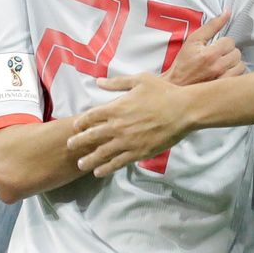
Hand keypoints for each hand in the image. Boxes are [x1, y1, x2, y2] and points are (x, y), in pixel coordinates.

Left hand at [68, 75, 190, 176]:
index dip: (81, 122)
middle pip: (91, 136)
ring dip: (89, 159)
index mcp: (115, 108)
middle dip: (78, 142)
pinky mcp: (138, 153)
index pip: (90, 116)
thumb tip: (98, 82)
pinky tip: (99, 172)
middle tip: (70, 145)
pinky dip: (106, 168)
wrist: (183, 110)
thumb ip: (117, 83)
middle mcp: (117, 126)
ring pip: (101, 153)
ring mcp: (127, 141)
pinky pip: (117, 163)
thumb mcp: (139, 80)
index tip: (76, 126)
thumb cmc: (163, 92)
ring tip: (81, 164)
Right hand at [165, 11, 242, 84]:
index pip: (230, 41)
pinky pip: (239, 77)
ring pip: (241, 65)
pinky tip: (225, 72)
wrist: (177, 85)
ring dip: (234, 63)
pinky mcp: (224, 87)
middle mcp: (218, 67)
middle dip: (229, 52)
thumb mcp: (193, 40)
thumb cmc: (183, 62)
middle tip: (218, 55)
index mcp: (210, 54)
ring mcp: (222, 79)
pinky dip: (234, 73)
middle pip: (237, 53)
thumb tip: (227, 12)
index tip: (215, 47)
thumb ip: (212, 25)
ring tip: (223, 63)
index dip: (222, 42)